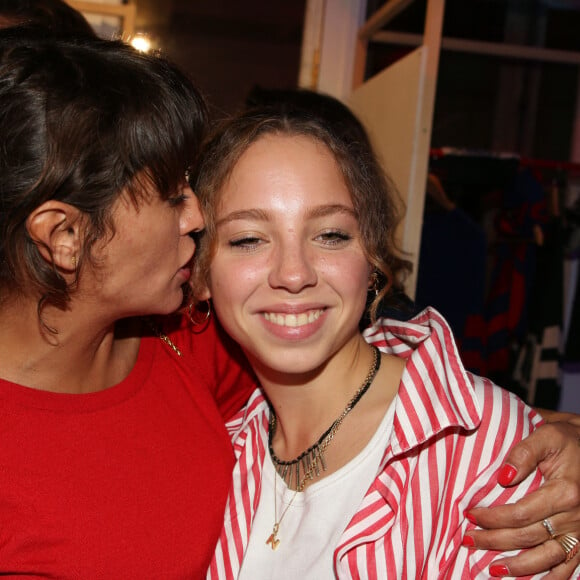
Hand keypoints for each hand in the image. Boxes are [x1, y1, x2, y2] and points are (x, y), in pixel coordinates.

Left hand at [463, 417, 579, 577]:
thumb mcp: (546, 436)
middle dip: (495, 541)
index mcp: (564, 492)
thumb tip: (503, 477)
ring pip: (548, 558)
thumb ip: (523, 453)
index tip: (469, 515)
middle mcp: (575, 516)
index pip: (519, 514)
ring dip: (519, 568)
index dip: (492, 518)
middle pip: (528, 537)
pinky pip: (570, 566)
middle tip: (468, 540)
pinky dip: (551, 578)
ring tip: (492, 570)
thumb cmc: (566, 439)